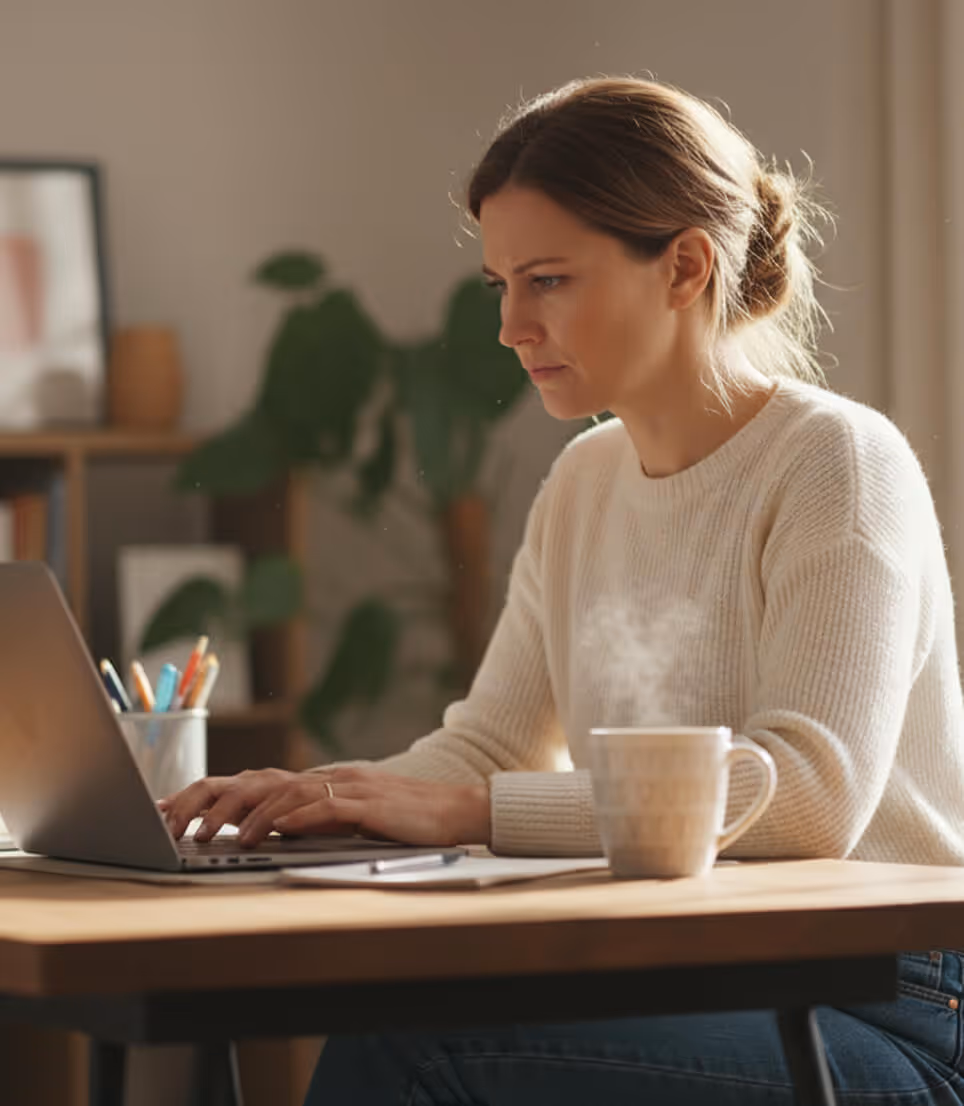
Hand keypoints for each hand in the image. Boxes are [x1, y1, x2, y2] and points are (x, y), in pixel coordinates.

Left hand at [159, 766, 490, 847]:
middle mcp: (327, 776)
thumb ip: (313, 821)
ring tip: (211, 835)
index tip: (171, 809)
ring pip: (282, 792)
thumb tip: (272, 832)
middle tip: (173, 822)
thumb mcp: (349, 821)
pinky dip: (289, 819)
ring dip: (242, 814)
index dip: (210, 793)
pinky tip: (266, 833)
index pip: (253, 781)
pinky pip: (321, 808)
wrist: (456, 810)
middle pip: (256, 780)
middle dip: (210, 799)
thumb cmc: (405, 821)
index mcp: (319, 781)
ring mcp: (347, 786)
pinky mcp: (367, 803)